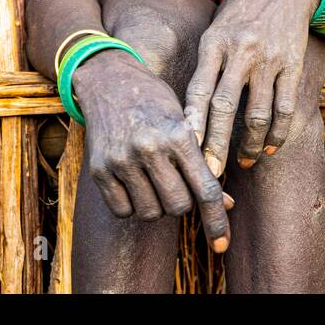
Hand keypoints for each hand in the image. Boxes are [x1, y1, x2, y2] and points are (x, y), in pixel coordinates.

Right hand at [72, 49, 231, 250]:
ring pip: (151, 212)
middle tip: (175, 181)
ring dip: (156, 204)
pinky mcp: (98, 169)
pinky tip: (132, 182)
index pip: (206, 189)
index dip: (217, 221)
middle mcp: (149, 148)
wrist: (107, 79)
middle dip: (182, 202)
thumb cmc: (155, 100)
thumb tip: (227, 204)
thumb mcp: (185, 122)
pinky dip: (132, 205)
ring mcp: (121, 160)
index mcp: (178, 135)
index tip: (222, 246)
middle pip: (178, 206)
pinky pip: (123, 211)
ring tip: (152, 178)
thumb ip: (203, 162)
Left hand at [183, 0, 320, 175]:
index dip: (191, 122)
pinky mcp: (292, 65)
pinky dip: (277, 134)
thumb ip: (205, 66)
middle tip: (209, 174)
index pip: (198, 89)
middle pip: (224, 106)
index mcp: (214, 42)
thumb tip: (187, 115)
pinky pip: (284, 108)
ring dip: (248, 145)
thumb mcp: (215, 30)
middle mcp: (240, 50)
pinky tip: (268, 148)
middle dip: (216, 145)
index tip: (184, 150)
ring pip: (257, 114)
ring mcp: (268, 59)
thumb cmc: (240, 14)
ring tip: (240, 162)